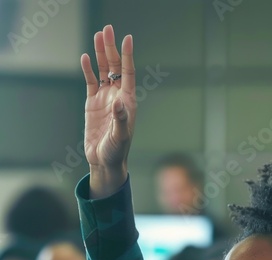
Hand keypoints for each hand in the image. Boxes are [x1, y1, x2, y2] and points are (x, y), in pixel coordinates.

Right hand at [80, 25, 135, 197]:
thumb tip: (119, 102)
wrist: (104, 161)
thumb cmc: (116, 151)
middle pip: (115, 67)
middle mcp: (117, 97)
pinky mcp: (93, 105)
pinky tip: (86, 58)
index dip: (127, 56)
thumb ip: (121, 119)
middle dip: (112, 49)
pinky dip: (89, 70)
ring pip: (103, 72)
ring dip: (101, 55)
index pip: (128, 73)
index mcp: (127, 102)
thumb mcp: (121, 136)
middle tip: (108, 29)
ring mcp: (105, 99)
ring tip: (98, 36)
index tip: (127, 38)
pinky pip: (91, 83)